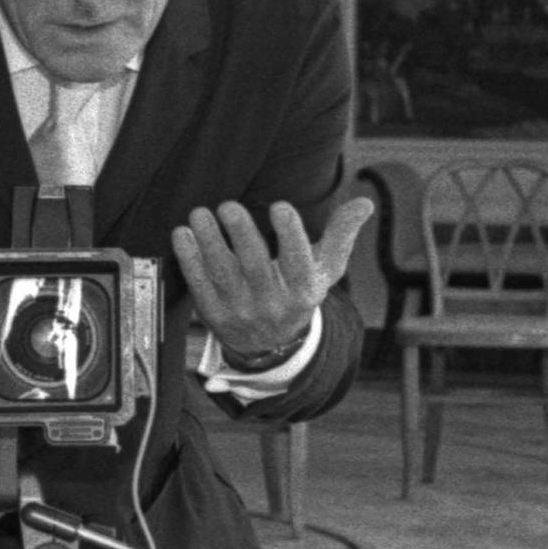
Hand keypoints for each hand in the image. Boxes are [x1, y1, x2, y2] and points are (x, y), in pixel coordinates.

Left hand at [172, 194, 370, 367]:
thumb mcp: (325, 268)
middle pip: (256, 267)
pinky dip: (189, 260)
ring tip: (200, 214)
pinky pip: (200, 285)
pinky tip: (183, 234)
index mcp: (303, 291)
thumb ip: (341, 234)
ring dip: (209, 243)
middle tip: (229, 205)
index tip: (281, 206)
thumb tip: (364, 204)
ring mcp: (241, 312)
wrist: (272, 344)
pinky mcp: (214, 315)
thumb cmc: (299, 291)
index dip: (290, 235)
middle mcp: (272, 305)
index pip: (298, 263)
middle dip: (241, 235)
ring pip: (223, 275)